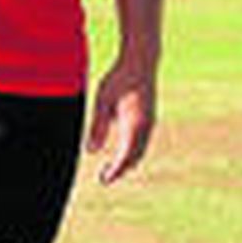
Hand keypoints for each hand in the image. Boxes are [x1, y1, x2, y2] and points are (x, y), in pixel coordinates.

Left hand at [86, 56, 156, 185]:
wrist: (142, 61)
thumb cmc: (119, 79)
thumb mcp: (102, 102)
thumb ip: (98, 127)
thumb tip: (91, 152)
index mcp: (134, 125)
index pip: (125, 157)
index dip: (115, 171)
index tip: (104, 180)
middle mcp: (146, 127)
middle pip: (134, 157)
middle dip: (120, 169)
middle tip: (105, 178)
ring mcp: (150, 121)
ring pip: (140, 149)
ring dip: (128, 160)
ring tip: (113, 168)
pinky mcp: (150, 116)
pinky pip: (143, 140)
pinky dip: (133, 150)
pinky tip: (124, 150)